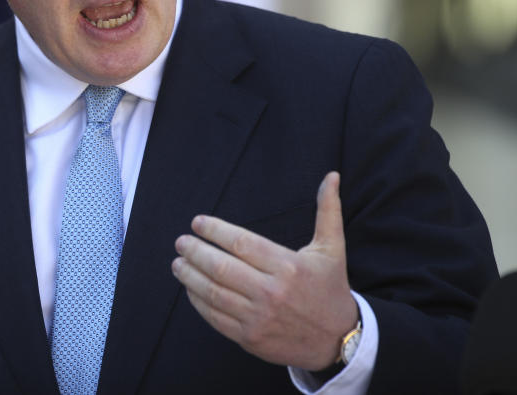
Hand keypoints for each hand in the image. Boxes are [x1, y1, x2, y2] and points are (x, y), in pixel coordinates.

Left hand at [171, 171, 358, 370]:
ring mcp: (259, 317)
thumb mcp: (332, 248)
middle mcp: (271, 292)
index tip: (197, 222)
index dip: (215, 230)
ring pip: (213, 293)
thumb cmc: (331, 289)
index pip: (241, 243)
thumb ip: (328, 211)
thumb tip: (332, 176)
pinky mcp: (250, 338)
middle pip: (221, 267)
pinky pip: (215, 318)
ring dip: (190, 276)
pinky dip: (198, 302)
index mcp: (288, 266)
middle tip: (181, 241)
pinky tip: (190, 289)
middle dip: (195, 252)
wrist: (338, 340)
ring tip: (177, 263)